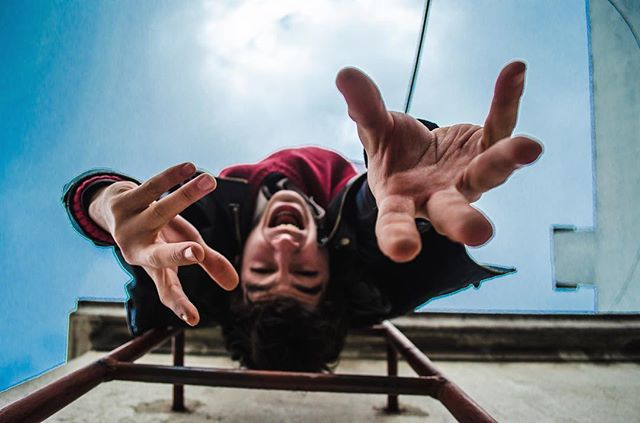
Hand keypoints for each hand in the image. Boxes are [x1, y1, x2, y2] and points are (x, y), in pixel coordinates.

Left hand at [89, 163, 238, 324]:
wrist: (113, 211)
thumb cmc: (157, 234)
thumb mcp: (181, 248)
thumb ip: (208, 263)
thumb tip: (234, 285)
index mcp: (153, 268)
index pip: (168, 291)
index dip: (180, 304)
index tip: (193, 319)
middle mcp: (138, 251)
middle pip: (160, 255)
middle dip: (178, 254)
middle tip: (197, 252)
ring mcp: (128, 227)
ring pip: (161, 210)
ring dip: (186, 195)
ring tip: (210, 180)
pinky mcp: (122, 203)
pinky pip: (151, 187)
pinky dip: (171, 176)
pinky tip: (189, 167)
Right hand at [336, 61, 541, 261]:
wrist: (422, 157)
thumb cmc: (394, 155)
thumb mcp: (375, 132)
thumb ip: (364, 109)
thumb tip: (345, 74)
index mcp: (402, 201)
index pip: (395, 223)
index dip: (397, 237)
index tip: (404, 252)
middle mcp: (439, 197)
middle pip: (450, 211)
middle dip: (463, 222)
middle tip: (480, 233)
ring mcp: (469, 178)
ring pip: (488, 173)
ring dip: (507, 161)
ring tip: (530, 147)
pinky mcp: (488, 150)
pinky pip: (499, 126)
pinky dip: (506, 100)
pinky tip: (514, 71)